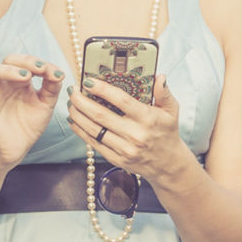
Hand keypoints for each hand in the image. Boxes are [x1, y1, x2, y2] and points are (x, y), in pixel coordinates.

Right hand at [0, 55, 65, 171]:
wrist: (17, 148)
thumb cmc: (29, 124)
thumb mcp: (46, 104)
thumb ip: (52, 87)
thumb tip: (59, 72)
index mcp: (20, 80)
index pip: (27, 62)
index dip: (40, 63)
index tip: (55, 73)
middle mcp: (6, 82)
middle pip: (9, 60)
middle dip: (25, 61)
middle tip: (40, 69)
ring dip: (9, 70)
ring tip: (25, 77)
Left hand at [67, 75, 185, 181]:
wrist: (168, 165)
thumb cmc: (167, 133)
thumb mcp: (171, 111)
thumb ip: (164, 93)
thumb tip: (160, 76)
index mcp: (147, 119)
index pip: (121, 101)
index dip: (102, 89)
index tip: (88, 80)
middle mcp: (135, 135)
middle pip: (100, 115)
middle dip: (81, 100)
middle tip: (72, 89)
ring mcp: (124, 149)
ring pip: (93, 129)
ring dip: (77, 115)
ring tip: (70, 103)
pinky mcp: (116, 159)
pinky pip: (93, 143)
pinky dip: (80, 130)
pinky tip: (74, 120)